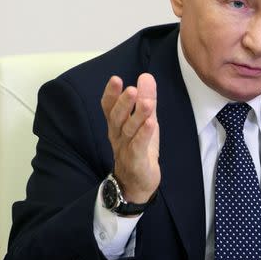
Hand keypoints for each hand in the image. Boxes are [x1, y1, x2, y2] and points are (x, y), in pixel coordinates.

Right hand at [100, 73, 159, 202]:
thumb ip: (145, 99)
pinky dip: (144, 135)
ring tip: (147, 103)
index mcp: (116, 125)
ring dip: (138, 116)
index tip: (115, 79)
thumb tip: (146, 76)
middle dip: (124, 103)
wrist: (136, 183)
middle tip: (131, 89)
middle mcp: (117, 135)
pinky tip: (151, 124)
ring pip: (129, 131)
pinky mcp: (136, 161)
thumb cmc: (138, 148)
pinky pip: (138, 147)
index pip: (109, 107)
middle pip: (117, 117)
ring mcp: (125, 149)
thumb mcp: (144, 121)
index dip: (111, 94)